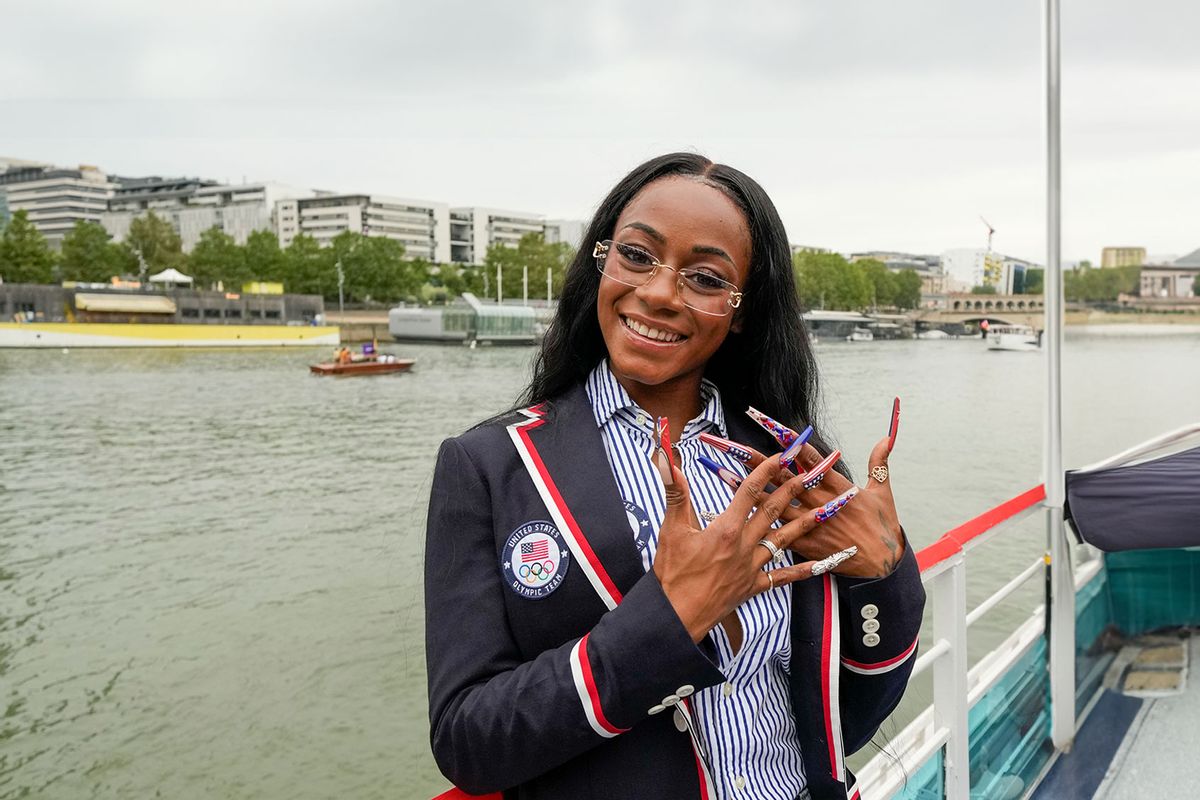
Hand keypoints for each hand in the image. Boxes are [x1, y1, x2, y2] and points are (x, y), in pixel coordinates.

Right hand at [650, 448, 855, 642]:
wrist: (677, 616)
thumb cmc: (672, 574)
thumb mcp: (671, 530)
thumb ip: (675, 493)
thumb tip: (669, 461)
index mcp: (725, 529)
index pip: (749, 492)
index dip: (765, 470)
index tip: (781, 455)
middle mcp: (744, 546)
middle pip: (772, 511)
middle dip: (792, 488)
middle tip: (811, 472)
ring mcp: (752, 567)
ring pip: (784, 540)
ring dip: (806, 522)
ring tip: (826, 510)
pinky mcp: (754, 586)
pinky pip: (783, 577)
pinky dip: (802, 570)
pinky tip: (820, 564)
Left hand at [736, 430, 904, 579]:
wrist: (882, 565)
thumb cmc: (883, 527)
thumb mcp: (882, 492)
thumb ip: (879, 463)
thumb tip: (885, 439)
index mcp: (836, 485)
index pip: (808, 457)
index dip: (789, 439)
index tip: (769, 424)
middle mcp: (818, 501)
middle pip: (781, 476)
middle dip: (755, 460)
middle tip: (730, 445)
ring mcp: (808, 522)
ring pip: (771, 502)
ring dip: (746, 488)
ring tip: (721, 473)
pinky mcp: (802, 543)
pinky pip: (773, 531)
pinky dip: (753, 522)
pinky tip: (734, 515)